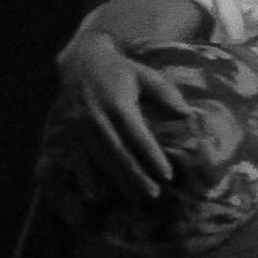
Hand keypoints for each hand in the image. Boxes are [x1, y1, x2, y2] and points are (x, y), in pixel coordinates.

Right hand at [45, 28, 173, 203]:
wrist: (81, 60)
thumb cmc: (121, 69)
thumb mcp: (145, 75)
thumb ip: (166, 94)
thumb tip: (187, 114)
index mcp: (118, 104)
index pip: (137, 137)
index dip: (152, 157)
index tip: (167, 175)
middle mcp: (97, 117)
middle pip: (118, 153)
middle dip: (136, 176)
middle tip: (153, 195)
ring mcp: (80, 126)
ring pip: (100, 159)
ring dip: (117, 180)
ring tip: (136, 197)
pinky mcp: (69, 131)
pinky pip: (78, 159)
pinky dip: (85, 178)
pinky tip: (94, 196)